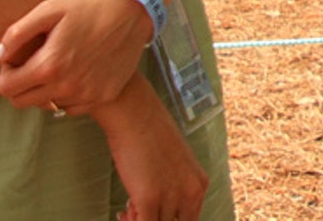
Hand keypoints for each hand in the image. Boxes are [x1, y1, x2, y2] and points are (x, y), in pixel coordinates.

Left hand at [0, 0, 153, 113]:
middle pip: (22, 101)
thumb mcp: (49, 9)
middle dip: (21, 83)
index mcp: (49, 65)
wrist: (132, 11)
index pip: (6, 88)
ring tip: (59, 63)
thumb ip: (16, 35)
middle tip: (35, 61)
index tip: (18, 58)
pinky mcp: (102, 96)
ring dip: (45, 89)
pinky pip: (71, 107)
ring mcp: (86, 94)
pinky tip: (77, 71)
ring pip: (47, 105)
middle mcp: (66, 86)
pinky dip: (68, 94)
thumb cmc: (87, 7)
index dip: (7, 72)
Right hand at [96, 78, 209, 220]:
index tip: (151, 214)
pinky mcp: (150, 199)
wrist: (135, 113)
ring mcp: (172, 197)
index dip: (167, 220)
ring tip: (128, 209)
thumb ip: (173, 188)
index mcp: (199, 184)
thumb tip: (160, 211)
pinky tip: (123, 212)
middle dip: (153, 220)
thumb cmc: (148, 134)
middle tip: (135, 211)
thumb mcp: (173, 164)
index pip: (188, 220)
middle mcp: (191, 193)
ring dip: (138, 220)